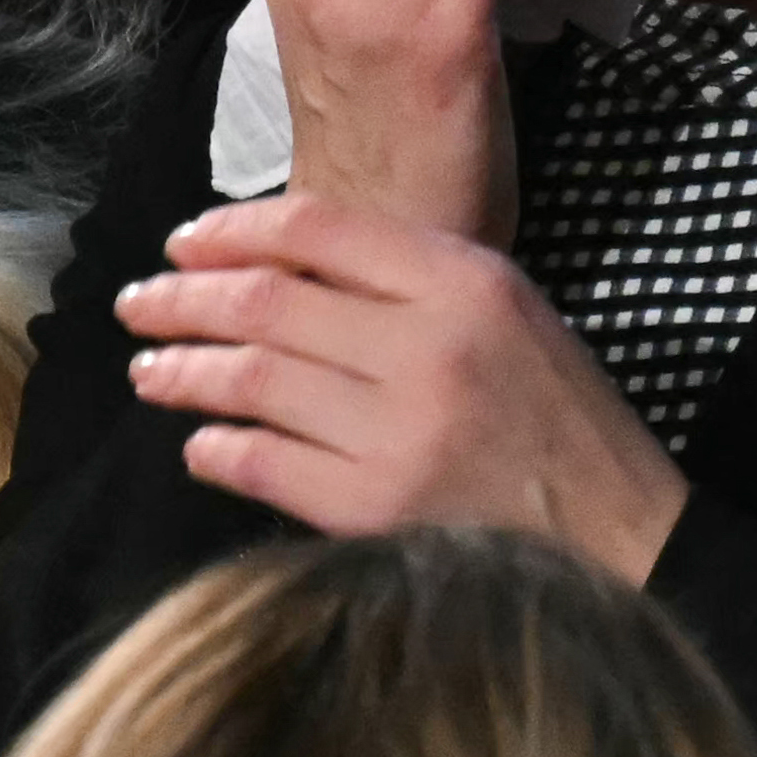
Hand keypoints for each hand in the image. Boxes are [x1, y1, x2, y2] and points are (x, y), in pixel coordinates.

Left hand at [120, 194, 686, 584]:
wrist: (619, 531)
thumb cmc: (553, 410)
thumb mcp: (503, 306)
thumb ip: (404, 272)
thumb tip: (272, 261)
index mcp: (463, 280)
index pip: (316, 224)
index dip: (232, 229)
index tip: (185, 243)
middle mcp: (426, 348)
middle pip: (267, 302)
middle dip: (181, 300)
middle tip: (137, 304)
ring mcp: (398, 434)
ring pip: (253, 381)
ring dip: (184, 372)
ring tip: (151, 370)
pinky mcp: (377, 510)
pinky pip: (264, 466)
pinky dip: (216, 450)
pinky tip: (200, 444)